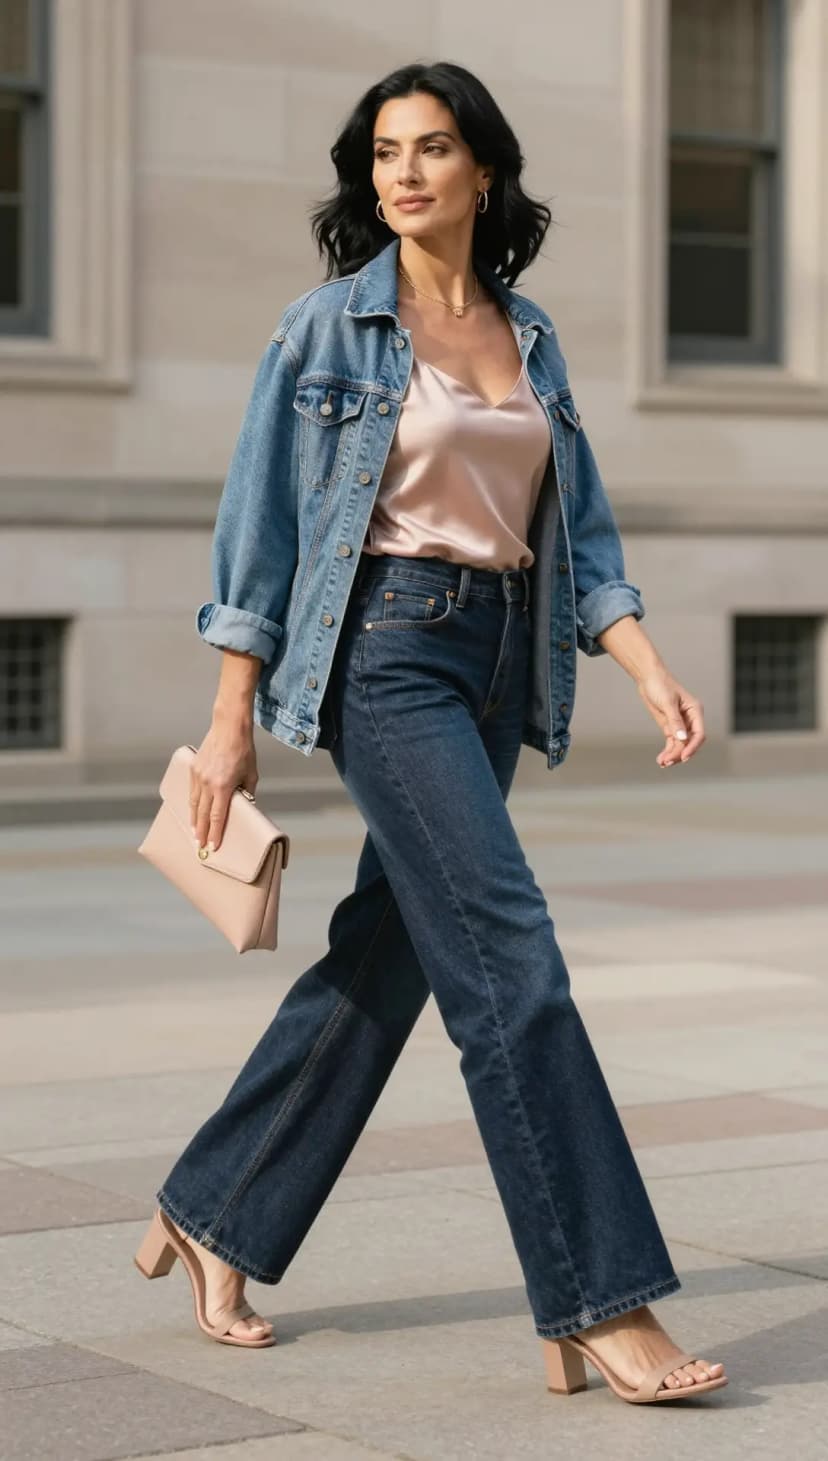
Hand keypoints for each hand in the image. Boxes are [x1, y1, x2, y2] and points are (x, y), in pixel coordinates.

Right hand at [189, 723, 257, 850]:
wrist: (229, 728)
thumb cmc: (243, 750)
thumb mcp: (251, 774)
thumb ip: (247, 792)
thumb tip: (246, 805)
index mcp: (223, 786)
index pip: (217, 816)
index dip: (215, 832)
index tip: (213, 845)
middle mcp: (208, 783)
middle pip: (202, 814)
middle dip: (201, 831)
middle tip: (199, 845)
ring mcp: (198, 776)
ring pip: (194, 803)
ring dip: (194, 819)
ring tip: (194, 832)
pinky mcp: (193, 768)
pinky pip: (191, 791)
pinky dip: (191, 803)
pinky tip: (193, 811)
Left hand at [635, 668, 704, 768]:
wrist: (648, 678)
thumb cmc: (660, 684)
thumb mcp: (667, 702)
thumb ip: (675, 721)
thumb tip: (682, 738)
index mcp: (695, 711)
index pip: (699, 733)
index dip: (693, 747)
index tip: (684, 757)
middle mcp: (690, 719)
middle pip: (690, 742)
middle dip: (680, 753)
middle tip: (667, 762)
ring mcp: (680, 724)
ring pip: (680, 745)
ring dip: (673, 755)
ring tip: (662, 763)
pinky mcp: (670, 727)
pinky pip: (672, 742)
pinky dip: (668, 751)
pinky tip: (661, 760)